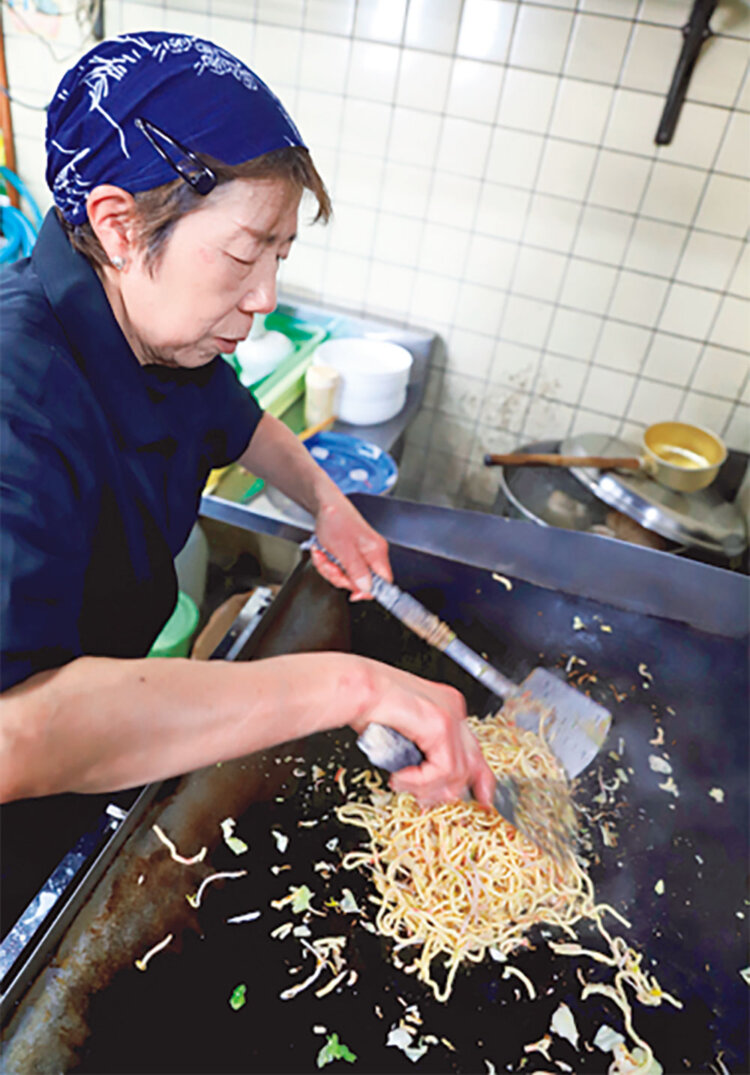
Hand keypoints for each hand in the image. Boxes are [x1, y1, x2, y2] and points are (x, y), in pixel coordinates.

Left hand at [311, 492, 391, 599]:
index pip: (383, 582)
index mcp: (376, 552)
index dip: (368, 591)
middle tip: (330, 565)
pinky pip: (340, 569)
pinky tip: (323, 553)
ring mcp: (361, 555)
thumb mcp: (343, 548)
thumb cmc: (335, 519)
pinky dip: (328, 564)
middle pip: (361, 582)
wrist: (324, 504)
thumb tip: (366, 588)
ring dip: (330, 569)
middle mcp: (372, 555)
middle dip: (340, 577)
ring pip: (347, 577)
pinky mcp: (351, 555)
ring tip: (323, 556)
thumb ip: (356, 570)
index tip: (353, 594)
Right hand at [350, 660, 495, 807]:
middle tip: (431, 803)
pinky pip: (442, 769)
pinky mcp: (440, 725)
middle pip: (474, 761)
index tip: (477, 799)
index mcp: (447, 707)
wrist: (357, 689)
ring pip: (456, 772)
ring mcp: (450, 715)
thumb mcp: (403, 734)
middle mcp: (454, 708)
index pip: (472, 749)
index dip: (475, 779)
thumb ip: (420, 753)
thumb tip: (427, 784)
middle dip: (458, 790)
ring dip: (426, 787)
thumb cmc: (368, 706)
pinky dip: (419, 780)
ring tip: (402, 784)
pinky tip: (399, 777)